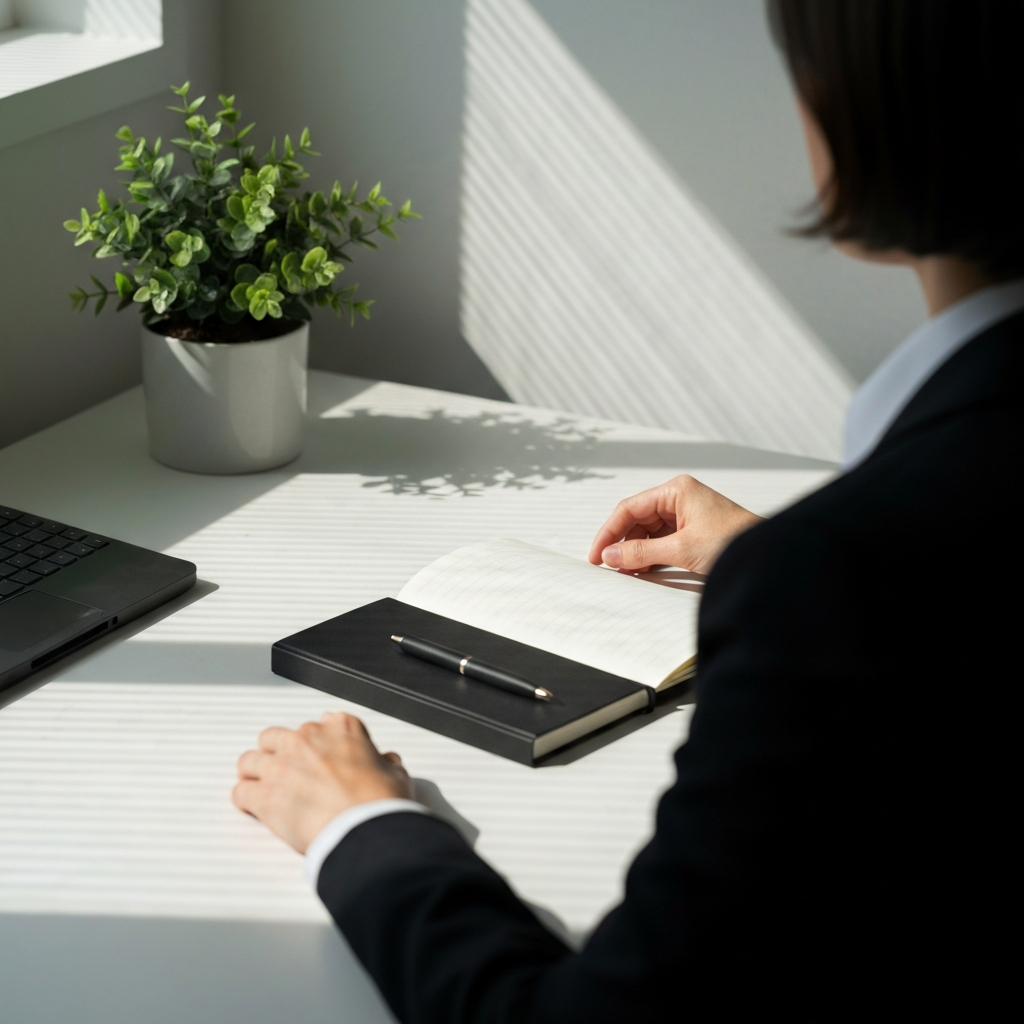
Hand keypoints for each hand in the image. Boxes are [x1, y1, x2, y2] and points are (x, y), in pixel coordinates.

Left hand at [232, 712, 412, 853]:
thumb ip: (386, 764)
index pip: (323, 722)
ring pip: (250, 760)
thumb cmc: (380, 804)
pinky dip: (245, 801)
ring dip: (254, 772)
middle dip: (277, 751)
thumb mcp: (395, 775)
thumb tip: (388, 763)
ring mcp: (282, 766)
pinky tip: (251, 807)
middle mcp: (307, 740)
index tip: (320, 752)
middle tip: (282, 767)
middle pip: (276, 736)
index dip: (319, 741)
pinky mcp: (265, 797)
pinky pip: (241, 793)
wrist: (365, 831)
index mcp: (341, 728)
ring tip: (257, 783)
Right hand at [588, 474, 761, 574]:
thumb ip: (642, 553)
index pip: (630, 508)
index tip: (596, 555)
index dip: (609, 532)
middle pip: (637, 520)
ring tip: (624, 573)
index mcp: (676, 490)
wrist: (769, 555)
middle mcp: (679, 498)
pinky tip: (641, 571)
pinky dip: (651, 556)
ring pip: (648, 532)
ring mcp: (687, 515)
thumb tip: (610, 556)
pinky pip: (662, 542)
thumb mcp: (682, 549)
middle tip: (607, 567)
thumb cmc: (734, 541)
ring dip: (636, 552)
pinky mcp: (693, 532)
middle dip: (622, 544)